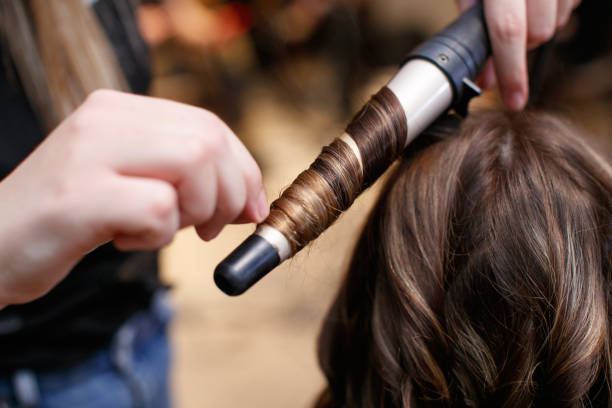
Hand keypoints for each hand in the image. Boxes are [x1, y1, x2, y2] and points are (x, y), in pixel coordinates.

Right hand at [0, 90, 267, 304]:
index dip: (243, 169)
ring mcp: (90, 153)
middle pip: (208, 142)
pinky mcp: (79, 197)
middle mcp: (105, 119)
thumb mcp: (128, 180)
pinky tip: (125, 239)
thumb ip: (180, 176)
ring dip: (197, 211)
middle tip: (212, 228)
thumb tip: (247, 199)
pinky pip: (158, 210)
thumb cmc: (69, 218)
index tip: (251, 207)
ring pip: (193, 165)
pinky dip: (157, 236)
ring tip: (162, 229)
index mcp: (119, 110)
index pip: (208, 125)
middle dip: (231, 193)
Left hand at [456, 0, 580, 109]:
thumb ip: (474, 33)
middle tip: (506, 35)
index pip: (508, 31)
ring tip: (522, 11)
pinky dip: (553, 13)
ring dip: (538, 28)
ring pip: (557, 24)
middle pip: (539, 33)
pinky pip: (569, 9)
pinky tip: (538, 4)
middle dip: (521, 45)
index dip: (510, 72)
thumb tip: (485, 81)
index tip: (513, 102)